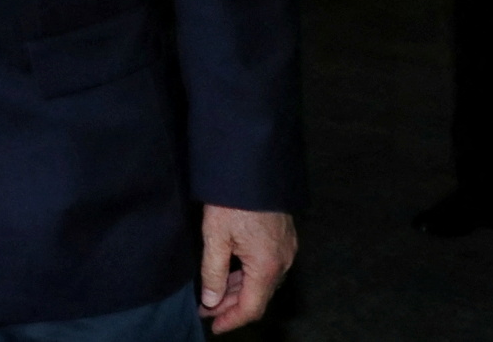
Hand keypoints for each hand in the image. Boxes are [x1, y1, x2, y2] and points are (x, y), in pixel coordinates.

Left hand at [199, 205, 295, 333]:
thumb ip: (214, 273)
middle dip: (232, 307)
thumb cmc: (233, 200)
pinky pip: (267, 267)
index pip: (251, 308)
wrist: (254, 167)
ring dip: (239, 291)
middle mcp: (282, 262)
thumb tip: (211, 301)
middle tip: (207, 309)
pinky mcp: (284, 238)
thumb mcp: (215, 237)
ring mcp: (286, 250)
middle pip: (258, 297)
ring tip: (214, 294)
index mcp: (267, 266)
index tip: (213, 326)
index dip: (232, 320)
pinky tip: (231, 274)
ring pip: (263, 282)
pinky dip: (249, 276)